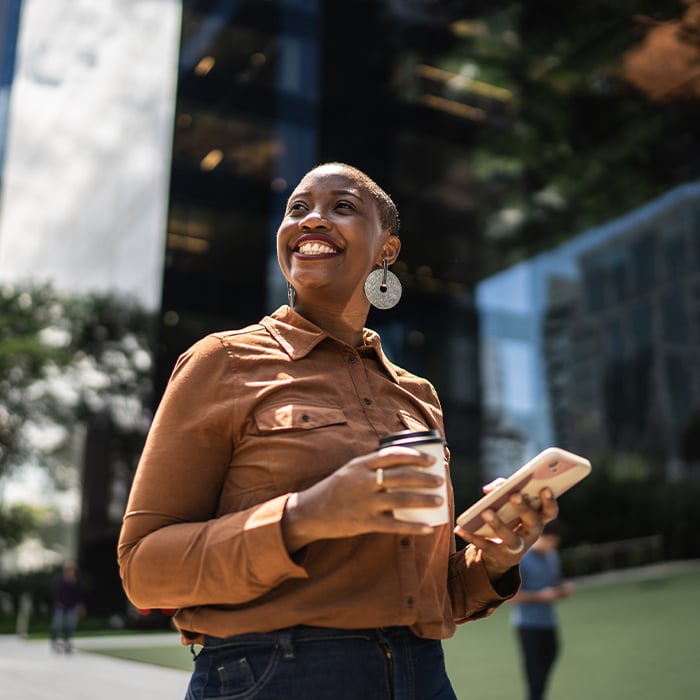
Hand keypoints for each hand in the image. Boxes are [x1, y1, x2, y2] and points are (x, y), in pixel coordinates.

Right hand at [282, 447, 444, 551]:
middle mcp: (363, 481)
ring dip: (423, 500)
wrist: (311, 512)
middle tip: (440, 480)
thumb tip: (401, 462)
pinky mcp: (364, 522)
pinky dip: (412, 527)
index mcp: (361, 465)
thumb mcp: (350, 470)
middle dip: (424, 479)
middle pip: (401, 477)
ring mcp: (364, 502)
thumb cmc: (336, 489)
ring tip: (439, 500)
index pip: (392, 455)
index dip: (414, 456)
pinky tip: (427, 528)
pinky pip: (394, 525)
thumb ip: (372, 466)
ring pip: (401, 499)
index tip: (431, 460)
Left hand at [453, 487, 558, 581]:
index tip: (545, 488)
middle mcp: (530, 535)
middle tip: (514, 495)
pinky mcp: (498, 555)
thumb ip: (501, 489)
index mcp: (537, 520)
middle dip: (524, 508)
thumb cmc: (507, 518)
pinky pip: (484, 546)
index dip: (550, 501)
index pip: (550, 512)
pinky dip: (471, 536)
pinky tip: (460, 528)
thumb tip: (488, 490)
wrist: (499, 554)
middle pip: (532, 522)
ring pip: (510, 538)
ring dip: (498, 524)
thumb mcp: (508, 504)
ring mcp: (516, 548)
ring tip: (485, 511)